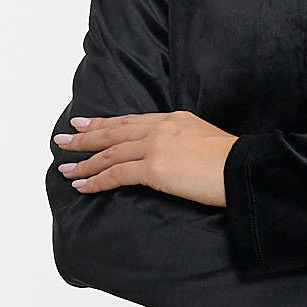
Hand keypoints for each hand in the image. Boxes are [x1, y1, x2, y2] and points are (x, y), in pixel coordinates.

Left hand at [52, 110, 233, 207]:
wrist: (243, 169)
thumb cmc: (234, 162)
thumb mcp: (207, 141)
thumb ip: (186, 143)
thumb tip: (177, 157)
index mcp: (174, 120)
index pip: (131, 121)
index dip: (105, 123)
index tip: (85, 123)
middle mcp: (160, 129)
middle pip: (114, 132)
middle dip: (85, 137)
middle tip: (63, 140)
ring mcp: (156, 147)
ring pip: (110, 153)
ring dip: (85, 162)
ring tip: (65, 169)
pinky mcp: (154, 169)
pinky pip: (117, 175)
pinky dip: (97, 181)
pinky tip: (82, 186)